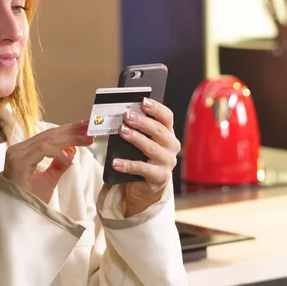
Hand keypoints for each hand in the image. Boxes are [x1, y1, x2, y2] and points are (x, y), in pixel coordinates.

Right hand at [3, 121, 93, 202]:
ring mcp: (16, 155)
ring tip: (87, 139)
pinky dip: (57, 152)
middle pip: (49, 135)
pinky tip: (68, 157)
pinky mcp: (18, 163)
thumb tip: (71, 153)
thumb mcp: (48, 181)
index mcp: (23, 152)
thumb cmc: (29, 201)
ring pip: (47, 140)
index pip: (48, 137)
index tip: (85, 127)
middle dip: (72, 130)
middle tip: (90, 127)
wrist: (17, 219)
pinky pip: (42, 150)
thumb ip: (58, 166)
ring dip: (70, 138)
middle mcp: (18, 150)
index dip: (68, 130)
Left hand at [113, 98, 180, 216]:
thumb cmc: (141, 158)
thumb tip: (120, 116)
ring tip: (122, 131)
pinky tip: (115, 162)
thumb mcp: (141, 141)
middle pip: (158, 130)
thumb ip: (136, 128)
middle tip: (127, 115)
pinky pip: (142, 169)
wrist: (144, 186)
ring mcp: (167, 162)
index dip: (156, 108)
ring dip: (135, 138)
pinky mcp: (159, 177)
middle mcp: (171, 146)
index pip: (166, 117)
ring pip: (151, 148)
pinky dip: (127, 164)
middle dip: (142, 121)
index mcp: (168, 133)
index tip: (143, 101)